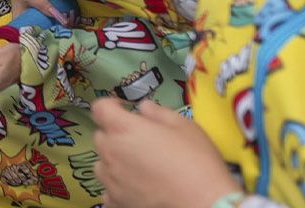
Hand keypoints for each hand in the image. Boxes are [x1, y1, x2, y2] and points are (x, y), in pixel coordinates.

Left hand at [93, 98, 237, 207]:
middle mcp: (110, 152)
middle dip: (115, 133)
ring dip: (114, 160)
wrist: (204, 203)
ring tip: (137, 166)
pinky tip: (135, 188)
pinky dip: (118, 186)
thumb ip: (158, 112)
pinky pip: (108, 190)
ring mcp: (110, 180)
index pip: (100, 108)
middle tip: (138, 140)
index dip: (110, 105)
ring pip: (102, 163)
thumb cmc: (196, 160)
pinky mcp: (115, 202)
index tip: (124, 109)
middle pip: (101, 136)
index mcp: (123, 128)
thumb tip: (143, 108)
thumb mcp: (184, 126)